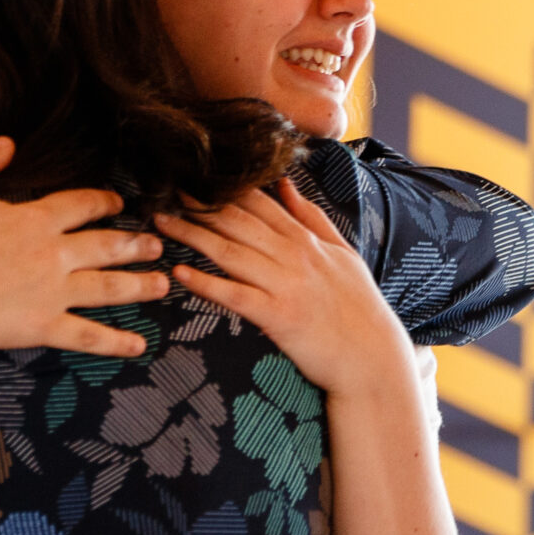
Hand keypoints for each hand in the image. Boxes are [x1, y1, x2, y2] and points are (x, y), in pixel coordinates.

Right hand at [0, 139, 170, 357]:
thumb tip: (6, 141)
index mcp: (33, 219)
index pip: (82, 205)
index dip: (104, 203)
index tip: (119, 204)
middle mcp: (52, 253)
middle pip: (108, 245)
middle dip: (136, 245)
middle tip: (157, 246)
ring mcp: (52, 291)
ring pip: (110, 287)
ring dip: (140, 286)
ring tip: (163, 284)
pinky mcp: (42, 326)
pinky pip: (88, 335)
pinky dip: (116, 342)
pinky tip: (139, 346)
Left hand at [158, 181, 412, 398]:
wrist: (372, 357)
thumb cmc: (359, 307)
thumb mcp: (344, 253)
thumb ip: (313, 217)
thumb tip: (286, 184)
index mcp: (307, 239)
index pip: (259, 204)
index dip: (224, 188)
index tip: (193, 177)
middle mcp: (294, 256)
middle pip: (238, 222)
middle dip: (198, 205)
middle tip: (164, 190)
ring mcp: (286, 285)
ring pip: (230, 252)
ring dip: (192, 236)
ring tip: (161, 223)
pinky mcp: (278, 317)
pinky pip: (235, 296)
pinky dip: (206, 284)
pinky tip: (179, 274)